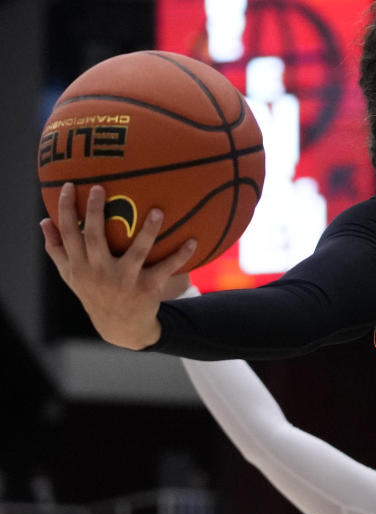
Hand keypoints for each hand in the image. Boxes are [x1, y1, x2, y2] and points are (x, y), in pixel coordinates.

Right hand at [39, 183, 195, 348]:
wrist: (120, 327)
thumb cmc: (94, 292)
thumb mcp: (71, 276)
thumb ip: (57, 250)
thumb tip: (43, 222)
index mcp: (80, 266)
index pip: (68, 234)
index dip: (67, 210)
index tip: (71, 186)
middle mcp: (99, 272)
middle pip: (95, 238)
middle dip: (97, 212)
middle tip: (101, 187)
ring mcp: (124, 281)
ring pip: (136, 252)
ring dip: (148, 231)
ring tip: (158, 211)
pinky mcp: (147, 288)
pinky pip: (166, 268)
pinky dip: (181, 255)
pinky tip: (193, 240)